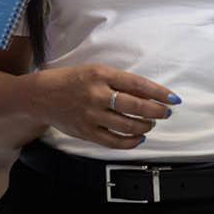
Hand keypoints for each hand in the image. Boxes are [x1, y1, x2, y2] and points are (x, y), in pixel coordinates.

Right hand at [31, 63, 178, 149]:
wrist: (40, 95)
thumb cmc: (70, 80)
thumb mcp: (95, 71)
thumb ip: (118, 81)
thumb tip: (147, 92)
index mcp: (101, 74)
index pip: (138, 84)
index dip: (159, 92)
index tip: (173, 98)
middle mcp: (97, 94)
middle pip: (136, 106)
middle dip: (156, 111)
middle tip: (165, 113)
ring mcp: (91, 115)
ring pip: (128, 125)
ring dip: (145, 126)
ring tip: (150, 123)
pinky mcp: (86, 131)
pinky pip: (114, 141)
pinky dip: (130, 142)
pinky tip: (138, 138)